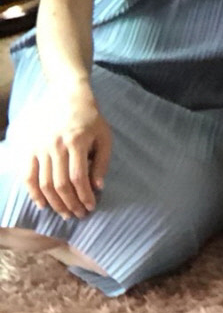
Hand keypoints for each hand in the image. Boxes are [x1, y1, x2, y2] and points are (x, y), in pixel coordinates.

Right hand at [24, 83, 111, 217]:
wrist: (67, 97)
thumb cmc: (90, 119)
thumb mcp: (104, 136)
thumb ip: (102, 161)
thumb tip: (98, 186)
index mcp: (77, 141)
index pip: (79, 177)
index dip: (84, 195)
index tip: (90, 207)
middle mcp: (56, 146)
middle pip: (61, 184)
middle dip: (70, 203)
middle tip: (78, 215)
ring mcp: (40, 148)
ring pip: (45, 184)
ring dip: (55, 203)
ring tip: (65, 213)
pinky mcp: (29, 150)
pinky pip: (28, 177)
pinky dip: (34, 194)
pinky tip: (43, 205)